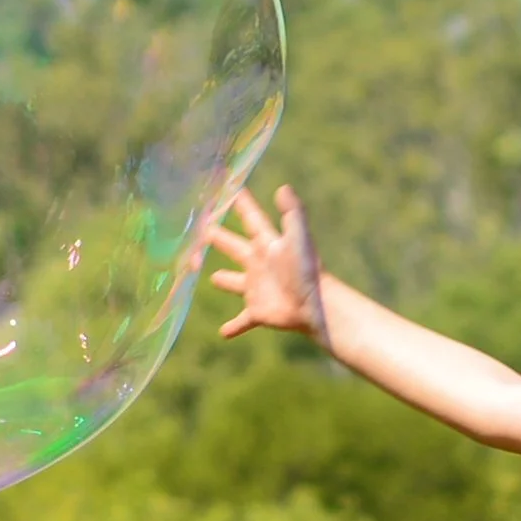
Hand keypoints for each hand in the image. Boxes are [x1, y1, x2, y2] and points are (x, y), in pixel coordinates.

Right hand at [205, 186, 329, 345]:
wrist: (316, 306)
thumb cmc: (307, 270)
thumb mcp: (298, 237)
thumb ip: (291, 212)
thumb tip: (283, 187)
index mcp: (267, 245)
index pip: (251, 220)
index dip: (242, 205)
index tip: (232, 191)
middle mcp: (260, 264)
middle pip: (234, 247)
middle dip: (220, 239)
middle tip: (204, 230)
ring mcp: (257, 289)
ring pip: (235, 282)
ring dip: (224, 280)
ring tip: (213, 277)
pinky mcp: (258, 311)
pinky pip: (242, 321)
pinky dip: (233, 326)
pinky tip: (224, 333)